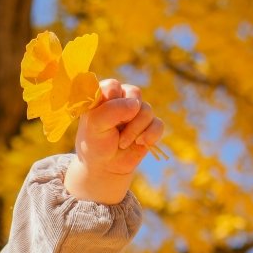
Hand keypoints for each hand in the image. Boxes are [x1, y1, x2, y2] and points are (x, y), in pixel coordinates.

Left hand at [65, 79, 164, 203]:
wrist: (105, 167)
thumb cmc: (95, 143)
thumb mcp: (95, 126)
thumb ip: (112, 111)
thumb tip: (136, 104)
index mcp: (105, 94)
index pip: (113, 85)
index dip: (112, 99)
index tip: (104, 117)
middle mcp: (122, 99)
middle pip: (135, 93)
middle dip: (127, 116)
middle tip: (115, 131)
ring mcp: (138, 112)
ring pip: (147, 110)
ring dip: (134, 130)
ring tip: (122, 143)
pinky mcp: (150, 125)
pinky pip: (158, 124)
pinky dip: (149, 136)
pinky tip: (140, 143)